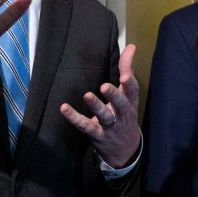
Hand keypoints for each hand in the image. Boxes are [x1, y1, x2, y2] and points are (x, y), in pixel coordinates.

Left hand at [60, 44, 140, 167]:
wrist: (125, 150)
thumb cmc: (125, 114)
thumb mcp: (129, 94)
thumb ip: (127, 69)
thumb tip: (131, 46)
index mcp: (130, 102)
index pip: (132, 92)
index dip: (130, 84)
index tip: (125, 76)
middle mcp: (122, 114)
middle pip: (120, 105)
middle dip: (114, 96)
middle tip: (105, 86)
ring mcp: (110, 126)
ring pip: (104, 116)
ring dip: (95, 106)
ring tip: (87, 95)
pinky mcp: (97, 134)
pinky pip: (85, 125)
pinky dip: (74, 118)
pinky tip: (64, 108)